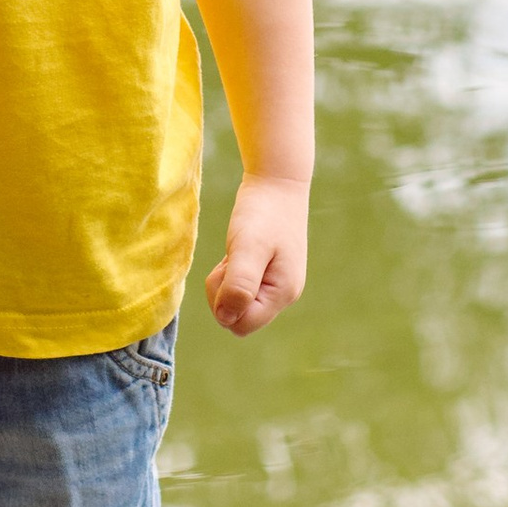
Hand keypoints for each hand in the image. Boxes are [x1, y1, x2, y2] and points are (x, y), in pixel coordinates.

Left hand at [204, 175, 307, 336]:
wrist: (277, 182)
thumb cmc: (263, 212)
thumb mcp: (247, 248)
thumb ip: (238, 285)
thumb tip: (226, 318)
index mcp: (283, 293)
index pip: (242, 324)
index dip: (224, 303)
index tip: (226, 270)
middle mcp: (283, 294)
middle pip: (238, 318)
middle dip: (223, 294)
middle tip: (229, 260)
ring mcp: (276, 285)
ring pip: (236, 304)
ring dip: (226, 282)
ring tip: (234, 253)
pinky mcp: (268, 274)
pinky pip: (240, 289)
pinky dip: (231, 273)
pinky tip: (238, 252)